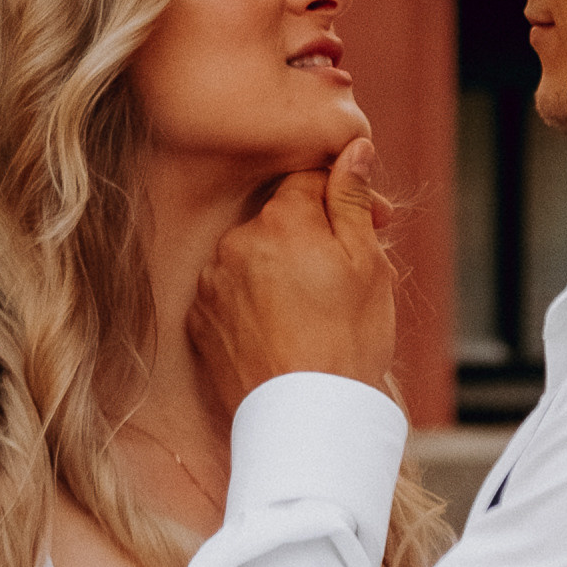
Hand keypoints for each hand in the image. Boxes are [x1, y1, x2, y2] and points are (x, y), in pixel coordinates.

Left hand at [190, 137, 395, 416]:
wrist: (307, 419)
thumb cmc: (348, 339)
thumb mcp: (366, 262)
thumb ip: (351, 199)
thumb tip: (354, 147)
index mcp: (280, 220)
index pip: (306, 182)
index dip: (339, 202)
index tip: (367, 228)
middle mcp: (235, 243)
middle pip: (277, 221)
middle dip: (309, 238)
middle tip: (345, 279)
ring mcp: (211, 284)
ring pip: (252, 258)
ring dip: (278, 271)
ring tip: (313, 314)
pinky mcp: (199, 323)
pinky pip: (229, 295)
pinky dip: (252, 304)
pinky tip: (282, 331)